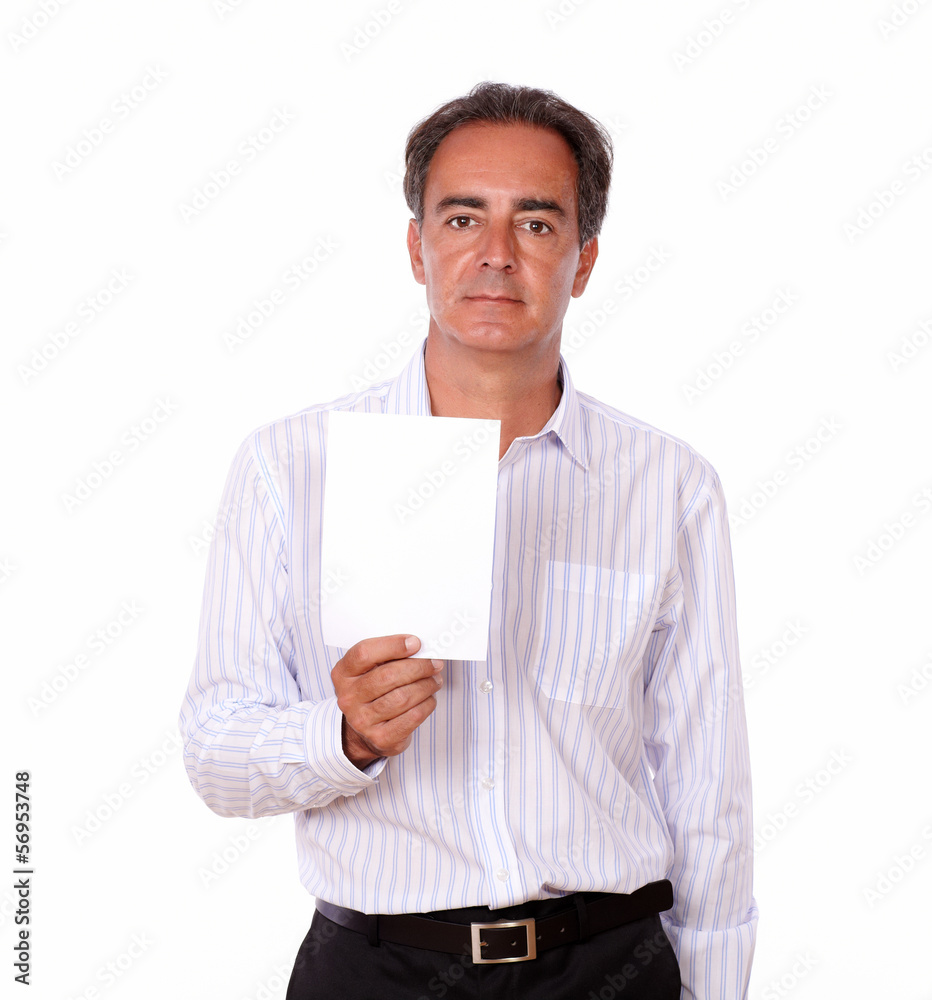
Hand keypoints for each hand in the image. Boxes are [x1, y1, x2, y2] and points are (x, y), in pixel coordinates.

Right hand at [331, 634, 442, 769]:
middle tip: (434, 663)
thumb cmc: (372, 692)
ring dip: (426, 686)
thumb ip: (387, 656)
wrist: (362, 732)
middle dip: (418, 667)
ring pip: (402, 697)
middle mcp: (348, 698)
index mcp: (343, 674)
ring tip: (435, 680)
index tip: (416, 643)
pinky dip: (426, 704)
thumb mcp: (369, 670)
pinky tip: (430, 698)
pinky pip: (411, 717)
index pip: (365, 653)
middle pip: (387, 676)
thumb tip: (418, 647)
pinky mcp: (380, 738)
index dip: (392, 645)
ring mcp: (362, 720)